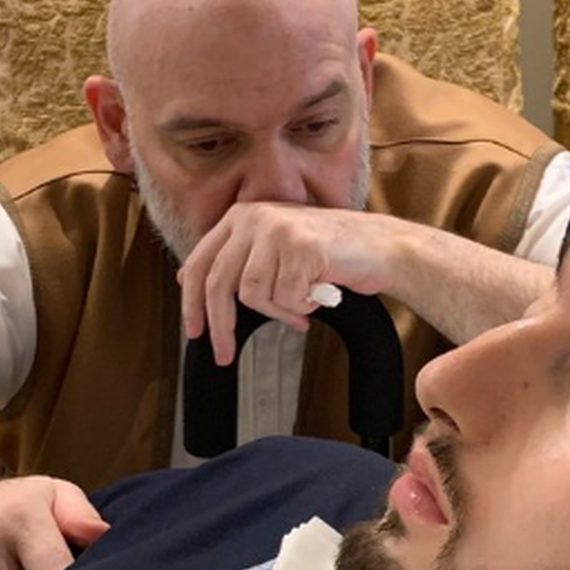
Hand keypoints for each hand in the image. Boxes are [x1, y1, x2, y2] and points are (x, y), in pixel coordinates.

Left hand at [178, 203, 400, 364]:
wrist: (382, 247)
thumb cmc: (329, 254)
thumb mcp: (274, 249)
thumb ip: (237, 259)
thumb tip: (188, 280)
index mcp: (242, 215)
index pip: (201, 263)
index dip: (191, 303)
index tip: (194, 332)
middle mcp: (255, 217)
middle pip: (218, 284)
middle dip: (220, 326)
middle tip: (224, 354)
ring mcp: (278, 230)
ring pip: (254, 294)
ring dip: (279, 311)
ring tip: (301, 306)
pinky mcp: (301, 247)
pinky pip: (285, 298)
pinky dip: (301, 308)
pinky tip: (318, 295)